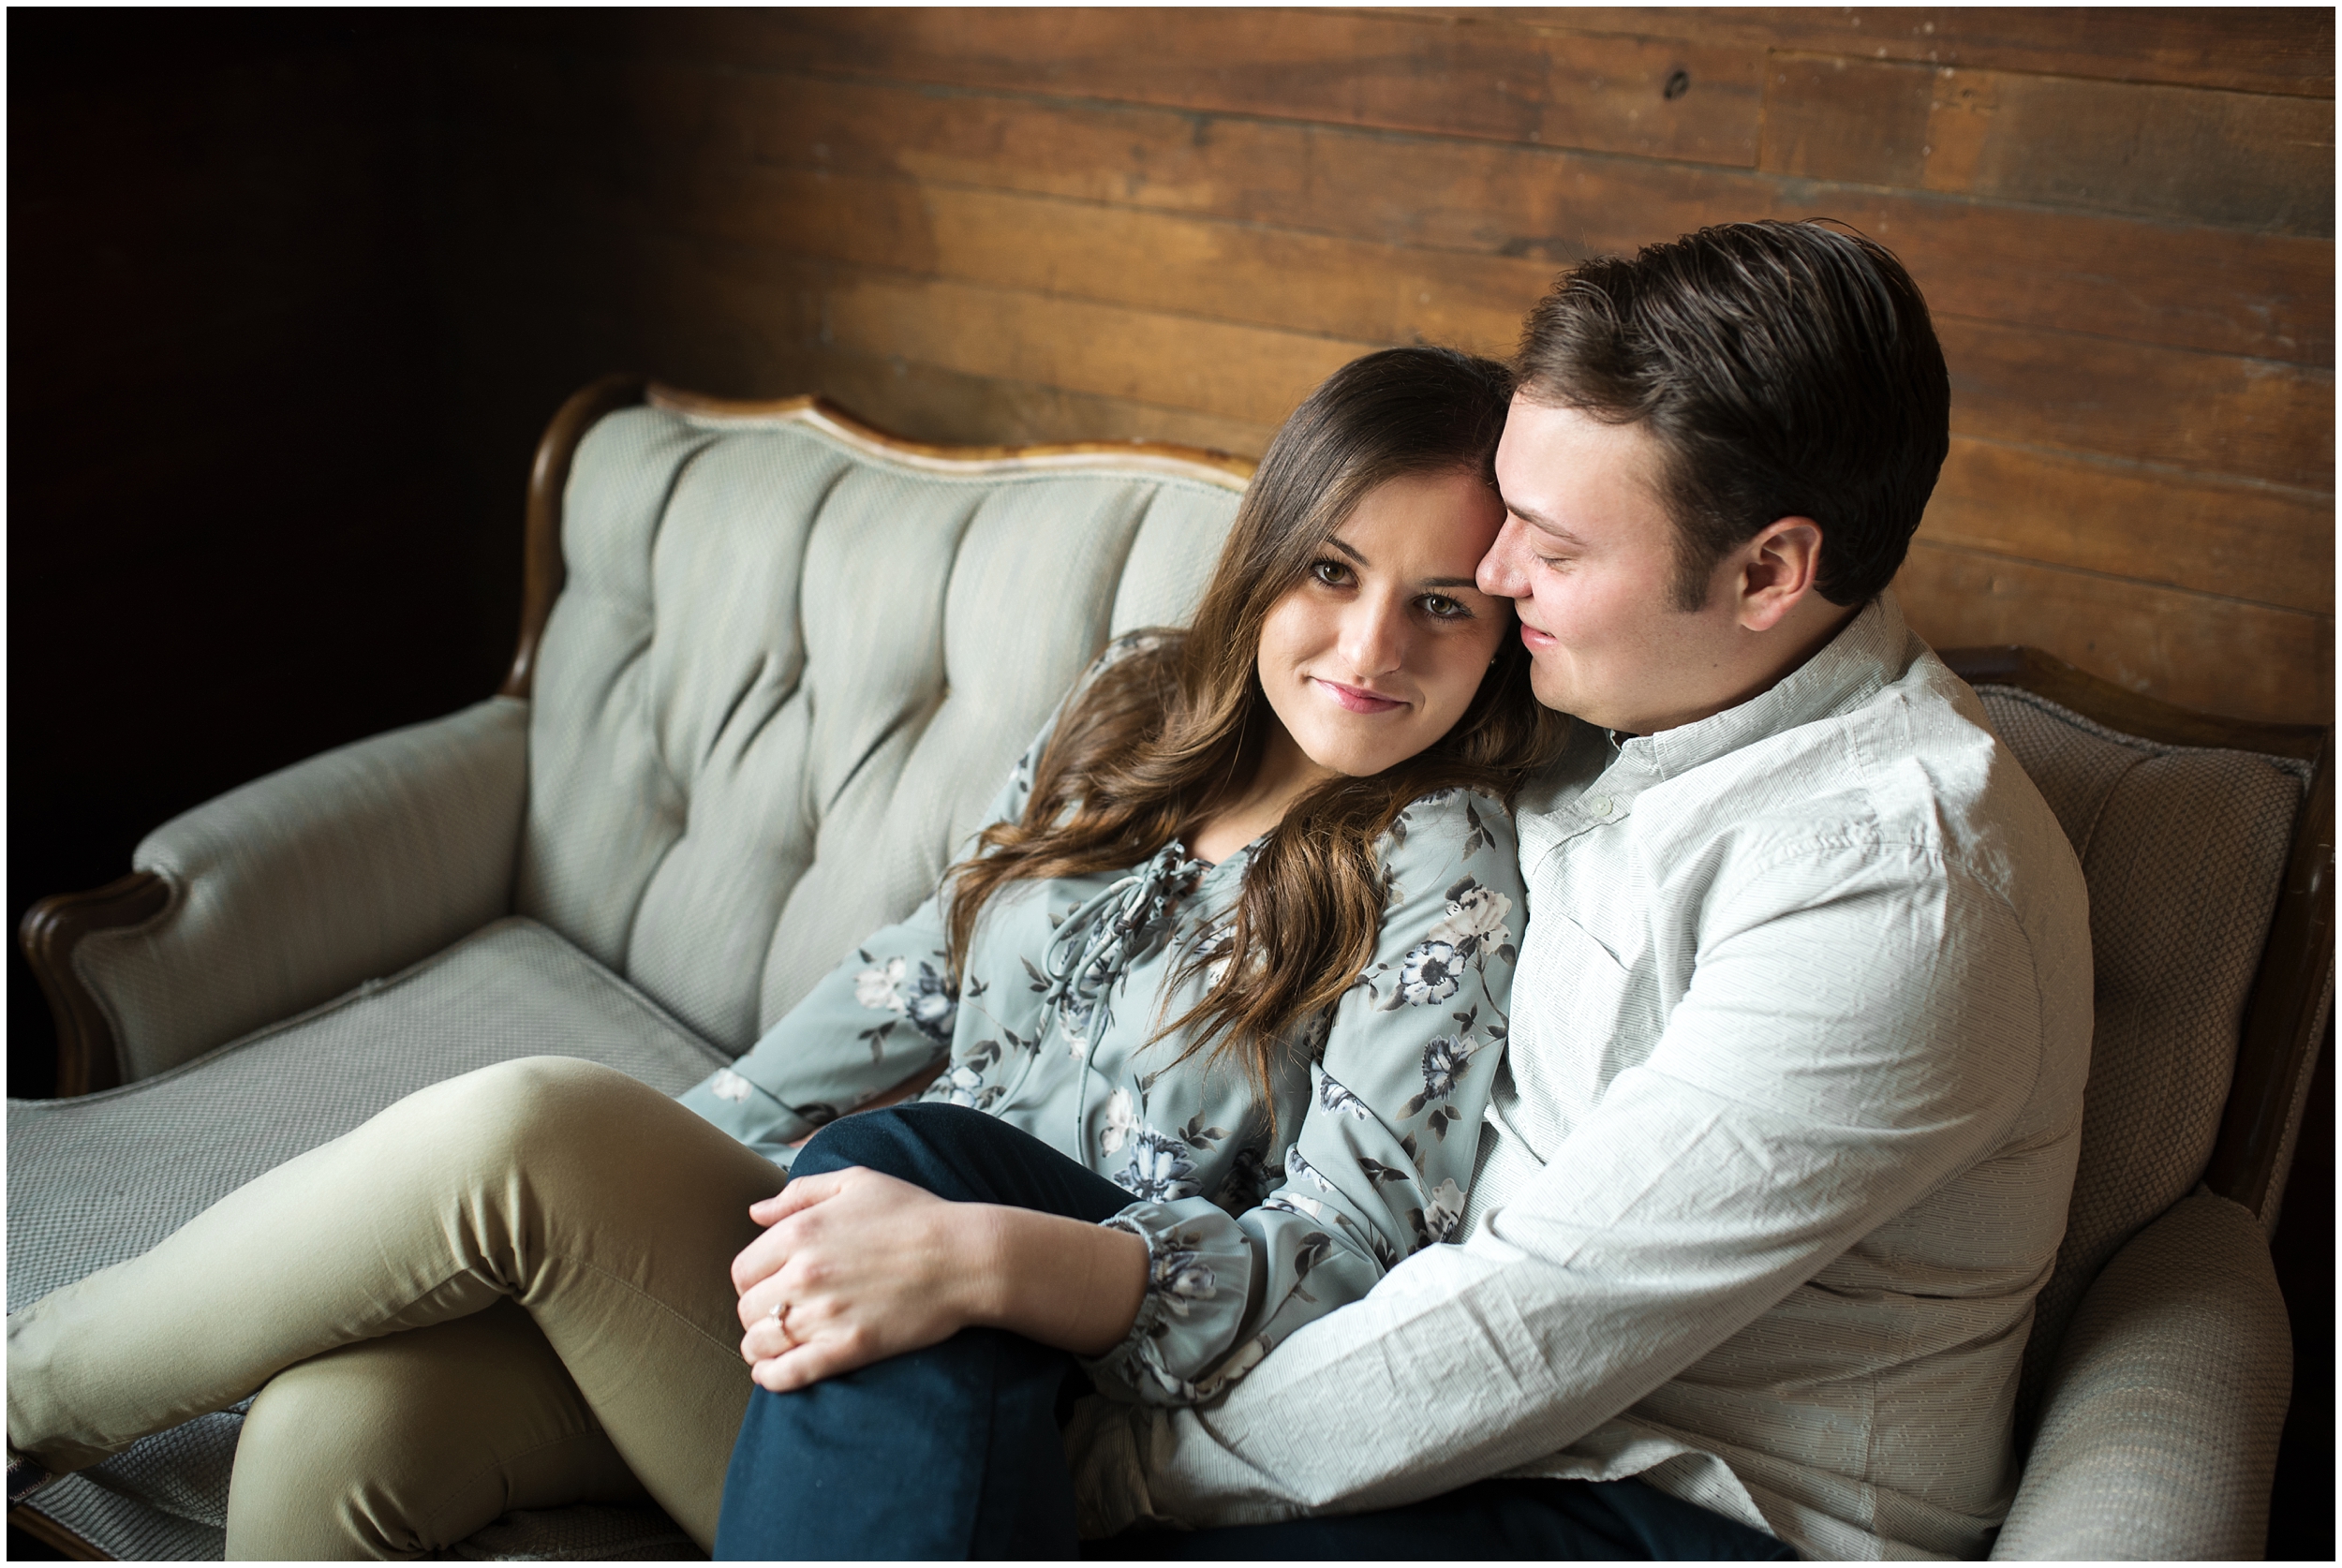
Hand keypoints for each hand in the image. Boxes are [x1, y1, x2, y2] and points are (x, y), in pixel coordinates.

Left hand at [731, 1166, 988, 1392]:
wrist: (964, 1256)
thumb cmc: (913, 1214)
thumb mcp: (856, 1182)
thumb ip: (799, 1192)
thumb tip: (755, 1212)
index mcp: (800, 1232)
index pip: (742, 1271)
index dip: (751, 1281)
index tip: (768, 1285)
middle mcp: (803, 1274)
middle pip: (747, 1309)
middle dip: (757, 1314)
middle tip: (776, 1315)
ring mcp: (824, 1314)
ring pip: (760, 1344)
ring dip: (759, 1347)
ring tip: (772, 1346)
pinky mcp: (848, 1348)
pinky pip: (789, 1373)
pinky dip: (772, 1377)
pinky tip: (771, 1374)